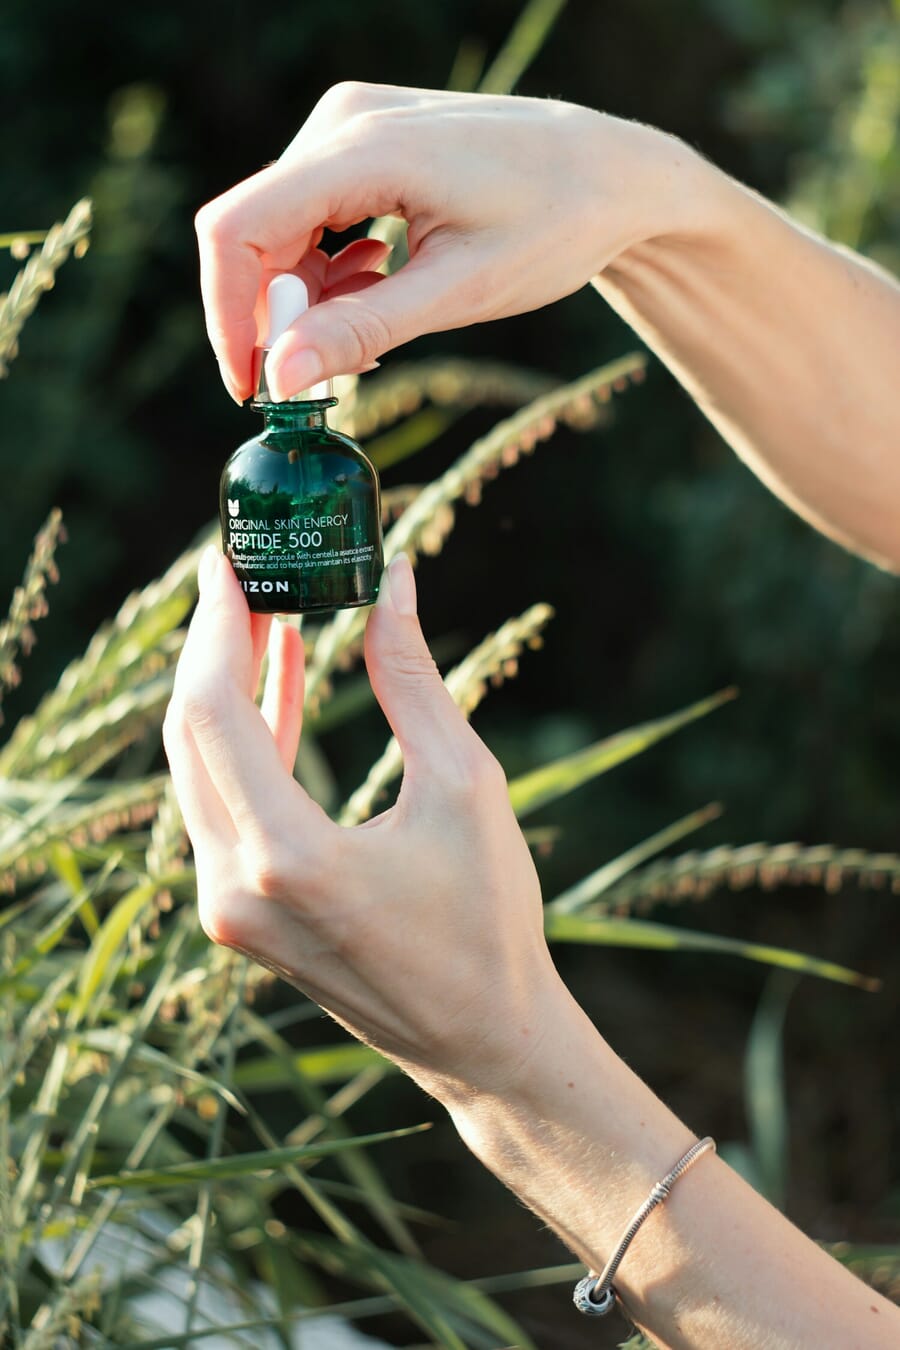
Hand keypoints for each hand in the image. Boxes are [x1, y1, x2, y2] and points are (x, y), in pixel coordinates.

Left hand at [163, 550, 562, 1094]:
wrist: (482, 1039)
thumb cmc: (489, 919)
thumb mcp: (464, 784)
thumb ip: (412, 678)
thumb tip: (393, 580)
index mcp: (289, 859)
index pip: (214, 712)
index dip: (216, 627)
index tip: (230, 562)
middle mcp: (236, 888)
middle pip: (190, 735)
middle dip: (213, 647)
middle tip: (246, 575)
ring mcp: (228, 909)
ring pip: (199, 770)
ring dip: (229, 690)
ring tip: (270, 615)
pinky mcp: (239, 916)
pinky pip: (223, 806)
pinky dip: (248, 744)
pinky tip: (282, 685)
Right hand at [195, 83, 700, 401]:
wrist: (611, 174)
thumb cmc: (554, 226)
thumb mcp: (460, 291)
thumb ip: (363, 330)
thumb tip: (280, 378)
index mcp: (364, 148)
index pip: (238, 229)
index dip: (228, 315)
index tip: (251, 386)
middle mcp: (342, 121)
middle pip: (253, 232)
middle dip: (274, 314)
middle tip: (329, 374)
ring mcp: (350, 122)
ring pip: (279, 226)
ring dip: (307, 295)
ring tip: (373, 330)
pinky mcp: (362, 137)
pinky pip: (310, 210)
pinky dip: (329, 267)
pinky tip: (379, 284)